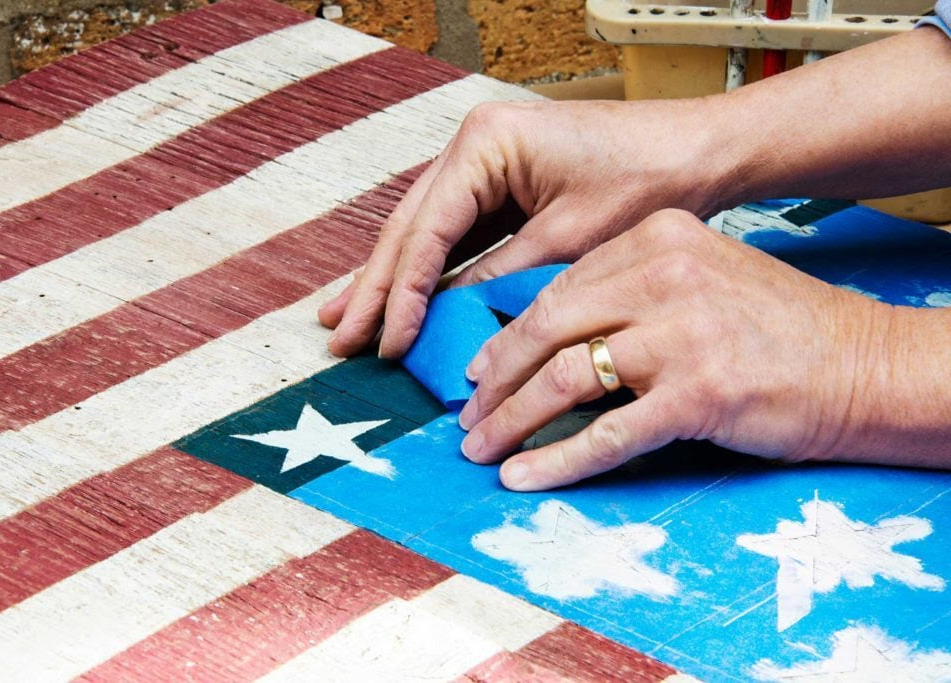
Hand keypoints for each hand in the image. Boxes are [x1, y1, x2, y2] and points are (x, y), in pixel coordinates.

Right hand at [318, 99, 731, 357]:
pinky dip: (429, 270)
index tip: (385, 341)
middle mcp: (475, 145)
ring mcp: (484, 162)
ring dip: (389, 279)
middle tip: (338, 335)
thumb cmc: (646, 180)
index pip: (428, 229)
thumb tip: (445, 321)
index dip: (403, 292)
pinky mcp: (501, 183)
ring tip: (344, 319)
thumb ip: (498, 278)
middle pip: (411, 226)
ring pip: (424, 231)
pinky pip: (454, 233)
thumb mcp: (568, 241)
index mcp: (487, 143)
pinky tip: (398, 297)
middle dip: (376, 286)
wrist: (699, 152)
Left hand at [458, 209, 896, 490]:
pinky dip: (556, 460)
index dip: (506, 337)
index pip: (556, 290)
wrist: (860, 365)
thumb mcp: (699, 278)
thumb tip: (543, 336)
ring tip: (481, 448)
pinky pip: (606, 434)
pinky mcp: (699, 395)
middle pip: (547, 330)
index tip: (477, 370)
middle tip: (467, 414)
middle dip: (496, 380)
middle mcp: (665, 277)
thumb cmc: (775, 326)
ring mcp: (682, 335)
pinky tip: (524, 477)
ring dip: (512, 420)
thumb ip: (627, 292)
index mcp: (658, 238)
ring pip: (565, 379)